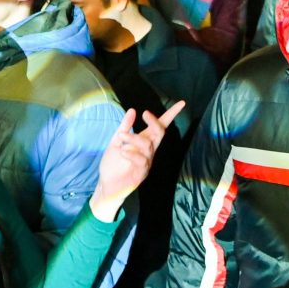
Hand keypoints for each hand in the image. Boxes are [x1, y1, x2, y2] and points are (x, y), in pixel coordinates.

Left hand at [91, 103, 183, 219]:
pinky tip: (123, 152)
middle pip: (160, 133)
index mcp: (144, 140)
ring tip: (121, 136)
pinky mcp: (142, 174)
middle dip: (154, 122)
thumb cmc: (113, 163)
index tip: (182, 103)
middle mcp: (148, 150)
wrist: (106, 184)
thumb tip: (132, 110)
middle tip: (145, 113)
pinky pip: (142, 161)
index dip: (171, 114)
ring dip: (134, 138)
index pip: (161, 126)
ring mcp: (147, 162)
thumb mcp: (116, 141)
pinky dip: (132, 154)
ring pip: (148, 146)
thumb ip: (124, 126)